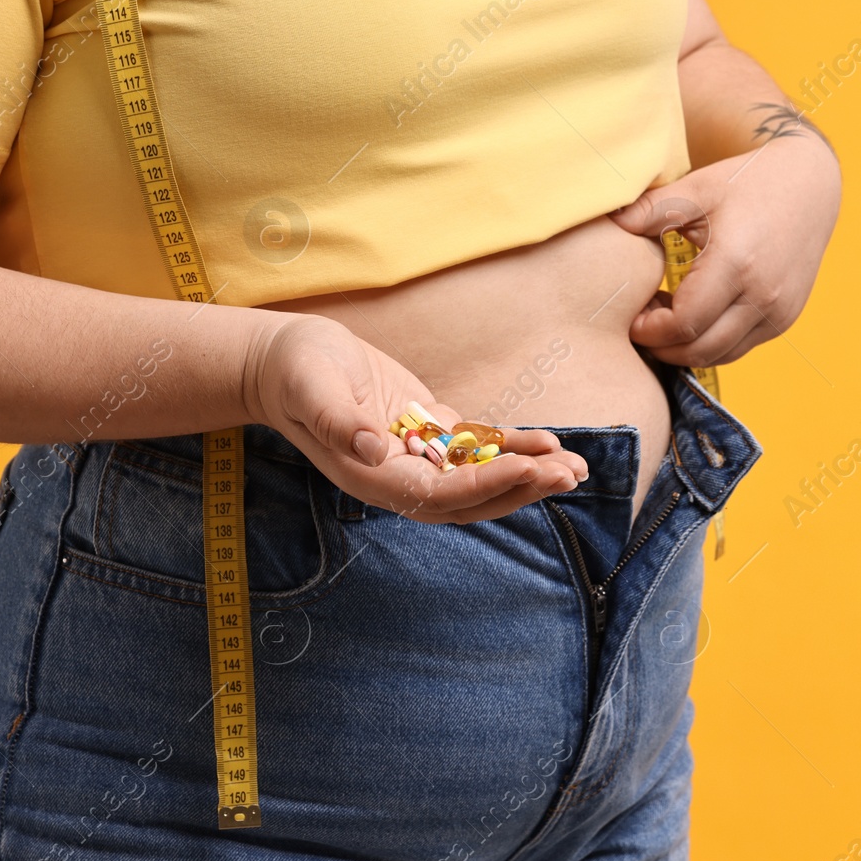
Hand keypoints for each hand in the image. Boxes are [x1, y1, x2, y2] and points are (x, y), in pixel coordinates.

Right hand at [244, 315, 589, 523]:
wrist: (284, 362)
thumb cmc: (295, 372)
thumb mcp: (311, 388)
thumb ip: (338, 421)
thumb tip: (370, 447)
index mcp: (373, 477)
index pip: (440, 494)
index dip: (485, 485)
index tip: (525, 469)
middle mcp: (400, 477)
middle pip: (472, 498)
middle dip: (522, 489)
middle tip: (568, 475)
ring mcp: (417, 457)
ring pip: (482, 478)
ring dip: (528, 475)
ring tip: (576, 468)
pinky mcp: (427, 432)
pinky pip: (478, 448)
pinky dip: (512, 447)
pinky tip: (549, 442)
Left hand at [610, 131, 840, 366]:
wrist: (810, 185)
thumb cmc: (747, 182)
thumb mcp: (697, 187)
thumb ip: (650, 209)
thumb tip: (609, 223)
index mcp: (737, 263)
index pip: (683, 324)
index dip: (649, 329)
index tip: (631, 315)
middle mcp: (763, 295)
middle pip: (699, 350)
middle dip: (661, 346)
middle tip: (639, 324)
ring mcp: (778, 312)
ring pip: (719, 356)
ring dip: (685, 349)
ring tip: (664, 318)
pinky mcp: (785, 319)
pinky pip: (738, 348)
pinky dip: (709, 343)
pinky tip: (692, 317)